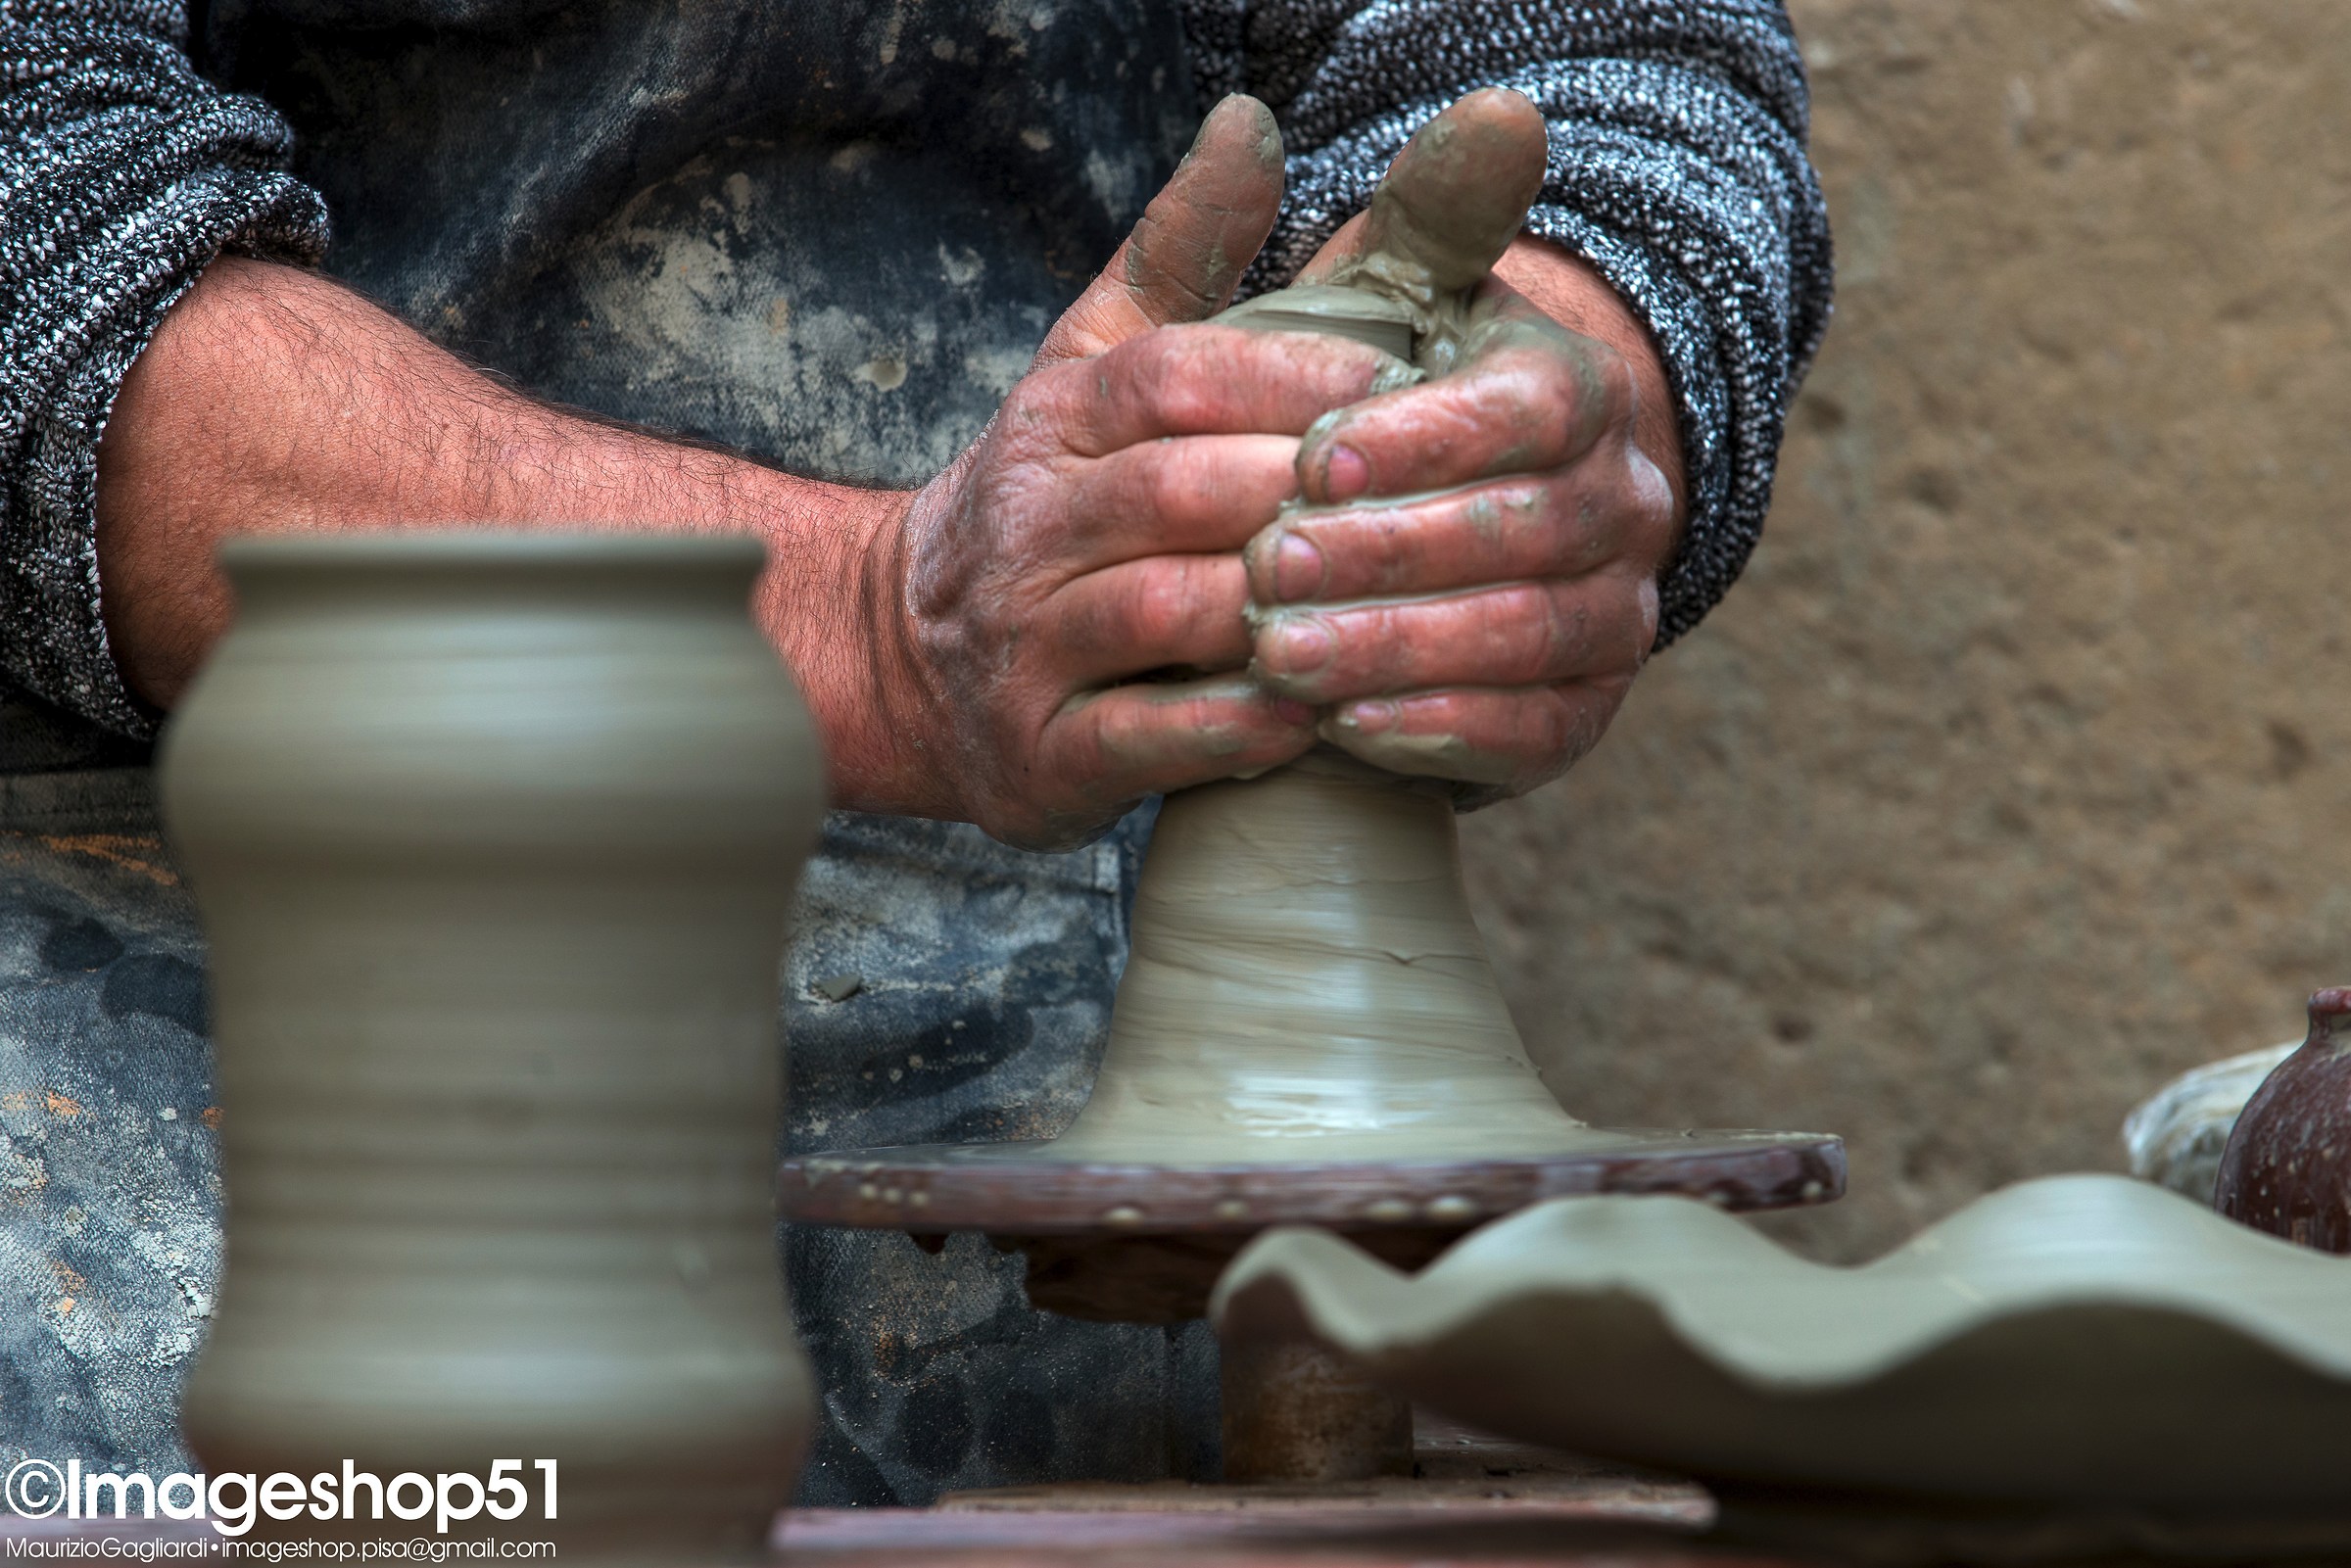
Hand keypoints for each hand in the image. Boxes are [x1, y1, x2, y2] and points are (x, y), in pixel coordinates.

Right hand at [863, 97, 1403, 848]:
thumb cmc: (1055, 496)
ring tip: (1392, 609)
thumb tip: (1252, 117)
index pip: (1180, 376)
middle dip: (1308, 497)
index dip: (1298, 377)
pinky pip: (1147, 738)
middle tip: (1434, 505)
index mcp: (1059, 416)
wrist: (910, 655)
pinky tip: (1312, 715)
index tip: (1408, 384)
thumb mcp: (1097, 359)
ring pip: (1171, 613)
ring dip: (1286, 613)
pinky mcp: (1040, 754)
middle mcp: (1030, 522)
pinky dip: (1235, 730)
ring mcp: (1027, 643)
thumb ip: (1182, 246)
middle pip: (1184, 490)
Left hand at [1241, 92, 1684, 799]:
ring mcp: (1614, 617)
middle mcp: (1625, 503)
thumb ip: (1432, 211)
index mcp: (1582, 391)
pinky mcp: (1580, 714)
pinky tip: (1344, 728)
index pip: (1532, 410)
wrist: (1431, 529)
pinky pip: (1530, 734)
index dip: (1425, 438)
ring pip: (1528, 638)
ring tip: (1280, 655)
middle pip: (1528, 533)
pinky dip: (1437, 732)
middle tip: (1266, 568)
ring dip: (1399, 650)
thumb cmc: (1385, 400)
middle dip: (1390, 553)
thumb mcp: (1399, 295)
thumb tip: (1502, 108)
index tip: (1310, 456)